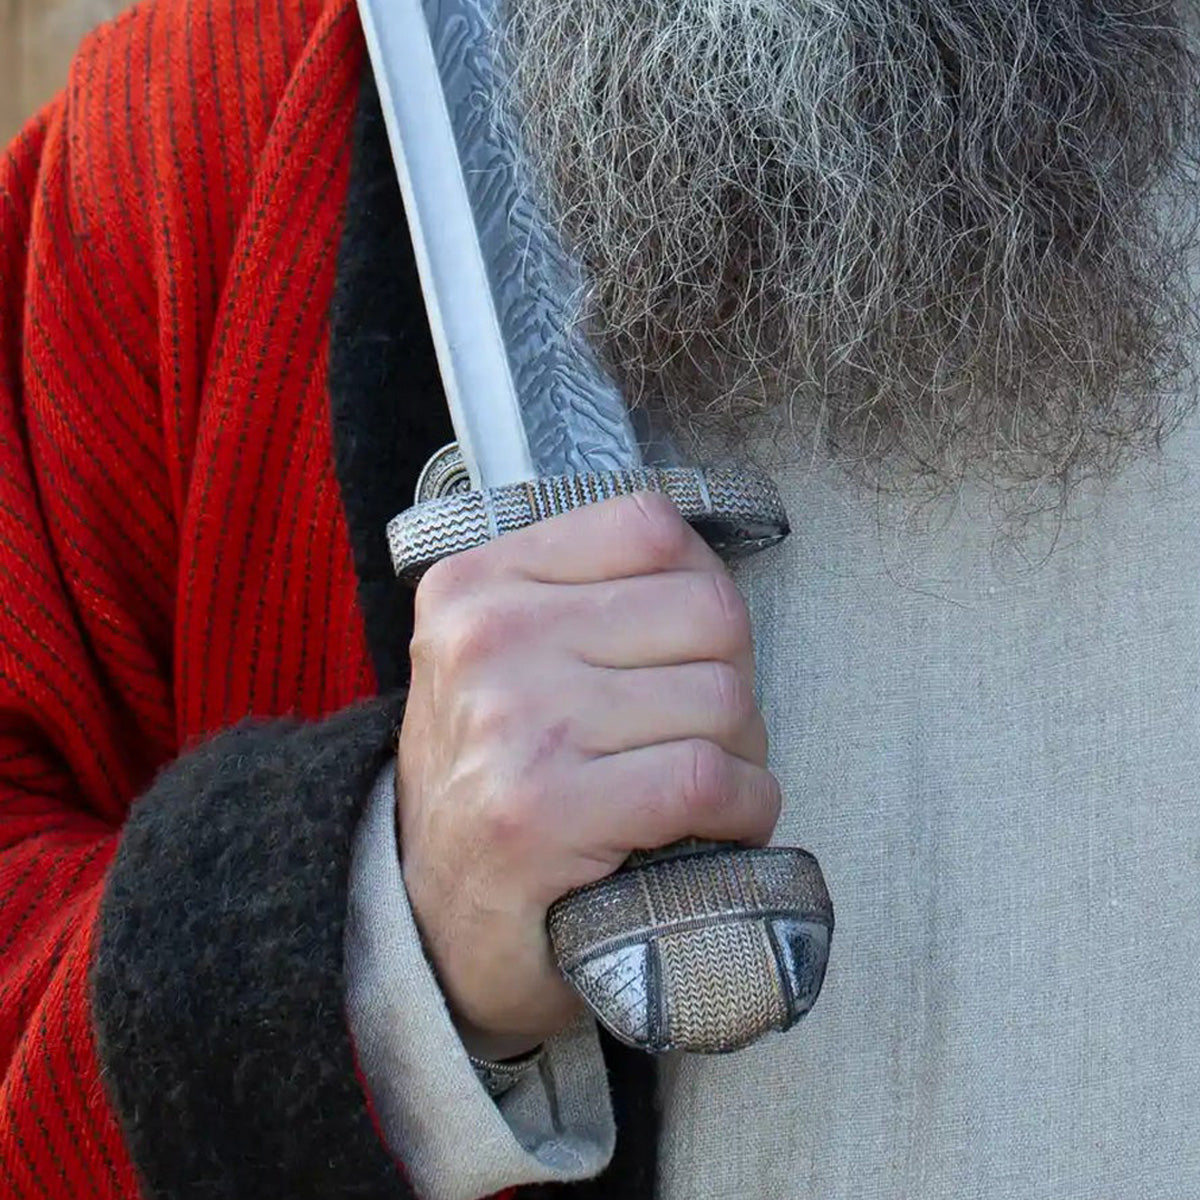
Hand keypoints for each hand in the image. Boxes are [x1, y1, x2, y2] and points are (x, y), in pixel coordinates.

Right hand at [396, 493, 780, 1060]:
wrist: (429, 919)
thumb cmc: (492, 778)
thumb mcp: (503, 657)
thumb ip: (587, 595)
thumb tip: (709, 572)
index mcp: (477, 584)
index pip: (650, 527)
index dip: (702, 587)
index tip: (689, 647)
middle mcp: (489, 638)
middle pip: (709, 612)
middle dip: (735, 677)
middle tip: (706, 727)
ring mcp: (514, 722)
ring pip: (721, 698)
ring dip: (744, 752)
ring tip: (706, 781)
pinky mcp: (544, 810)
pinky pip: (708, 779)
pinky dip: (745, 808)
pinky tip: (721, 822)